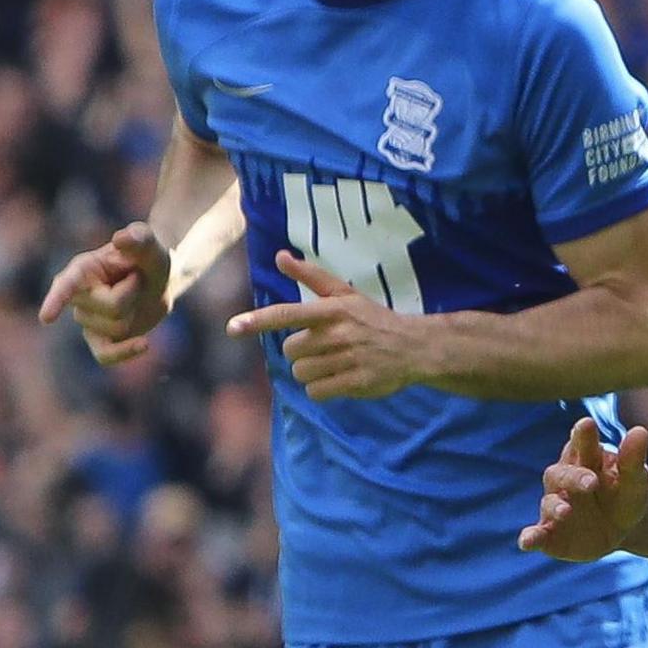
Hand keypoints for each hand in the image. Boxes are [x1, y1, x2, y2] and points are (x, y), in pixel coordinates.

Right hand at [38, 222, 173, 364]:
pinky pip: (106, 355)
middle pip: (112, 307)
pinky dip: (124, 352)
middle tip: (137, 278)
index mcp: (81, 270)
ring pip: (117, 327)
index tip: (47, 318)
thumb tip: (122, 238)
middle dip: (133, 292)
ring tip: (134, 295)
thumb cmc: (147, 258)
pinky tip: (145, 343)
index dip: (57, 301)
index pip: (66, 286)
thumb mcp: (149, 244)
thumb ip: (139, 238)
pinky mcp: (100, 338)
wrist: (157, 279)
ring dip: (136, 310)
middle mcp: (77, 297)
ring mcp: (87, 320)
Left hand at [225, 251, 423, 400]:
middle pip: (290, 351)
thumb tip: (280, 256)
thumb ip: (311, 276)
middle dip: (302, 352)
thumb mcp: (345, 294)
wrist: (415, 347)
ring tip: (335, 363)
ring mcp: (347, 359)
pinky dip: (322, 389)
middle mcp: (338, 334)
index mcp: (332, 310)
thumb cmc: (374, 319)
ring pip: (301, 373)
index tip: (232, 328)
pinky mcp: (355, 382)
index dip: (257, 321)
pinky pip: (316, 391)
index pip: (287, 314)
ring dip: (312, 372)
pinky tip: (340, 378)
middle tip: (326, 347)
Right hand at [524, 417, 647, 561]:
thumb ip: (634, 458)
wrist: (621, 528)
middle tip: (592, 482)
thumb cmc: (625, 495)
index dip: (583, 435)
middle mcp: (565, 480)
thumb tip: (640, 431)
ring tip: (567, 511)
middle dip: (575, 478)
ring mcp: (555, 505)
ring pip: (550, 502)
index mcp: (586, 458)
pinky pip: (536, 534)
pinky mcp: (549, 532)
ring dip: (556, 506)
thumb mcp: (635, 480)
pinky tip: (526, 541)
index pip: (581, 442)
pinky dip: (530, 537)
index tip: (587, 424)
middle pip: (562, 474)